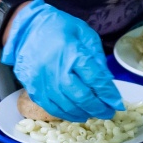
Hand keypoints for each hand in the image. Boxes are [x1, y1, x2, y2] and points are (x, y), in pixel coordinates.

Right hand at [0, 0, 124, 121]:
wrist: (25, 28)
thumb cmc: (58, 27)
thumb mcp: (83, 33)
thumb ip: (96, 56)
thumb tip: (107, 80)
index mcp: (72, 53)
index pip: (95, 79)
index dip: (108, 94)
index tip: (118, 103)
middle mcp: (56, 70)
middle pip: (82, 96)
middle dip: (98, 108)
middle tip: (109, 112)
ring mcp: (42, 81)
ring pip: (66, 106)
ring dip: (84, 113)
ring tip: (95, 114)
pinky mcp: (32, 88)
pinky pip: (51, 108)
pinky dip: (66, 114)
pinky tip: (76, 114)